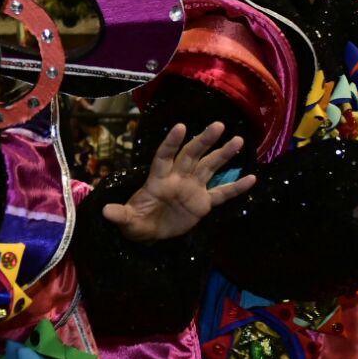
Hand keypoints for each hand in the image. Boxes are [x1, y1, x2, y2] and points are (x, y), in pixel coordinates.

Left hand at [102, 122, 256, 241]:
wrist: (150, 233)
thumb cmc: (136, 221)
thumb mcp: (127, 220)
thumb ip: (120, 215)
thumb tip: (105, 212)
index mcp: (158, 178)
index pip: (164, 156)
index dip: (171, 142)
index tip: (180, 127)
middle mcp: (178, 177)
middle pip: (191, 155)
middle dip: (203, 141)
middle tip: (218, 125)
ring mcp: (192, 188)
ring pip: (210, 167)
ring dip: (223, 154)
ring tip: (238, 140)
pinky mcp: (203, 203)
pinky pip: (222, 194)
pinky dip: (236, 187)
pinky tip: (252, 178)